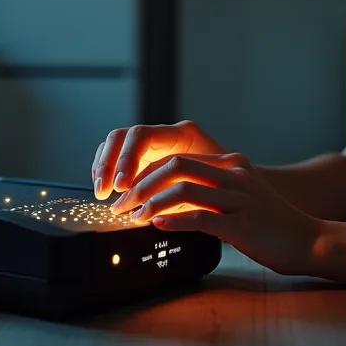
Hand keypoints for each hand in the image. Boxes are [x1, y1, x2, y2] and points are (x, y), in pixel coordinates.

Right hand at [91, 120, 225, 199]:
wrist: (242, 188)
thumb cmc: (231, 188)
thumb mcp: (211, 189)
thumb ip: (188, 194)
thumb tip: (159, 211)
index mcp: (183, 135)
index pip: (142, 136)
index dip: (127, 160)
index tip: (124, 186)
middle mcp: (164, 136)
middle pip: (123, 137)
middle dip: (108, 163)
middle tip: (106, 191)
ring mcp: (152, 146)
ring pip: (115, 144)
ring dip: (103, 167)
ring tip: (102, 192)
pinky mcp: (145, 159)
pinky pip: (116, 157)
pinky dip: (107, 171)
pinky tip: (106, 189)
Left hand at [107, 152, 323, 275]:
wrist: (310, 241)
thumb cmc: (271, 225)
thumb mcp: (239, 198)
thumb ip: (210, 193)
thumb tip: (168, 202)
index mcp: (231, 165)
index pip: (179, 158)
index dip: (147, 172)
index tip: (128, 190)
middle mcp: (235, 175)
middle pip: (175, 166)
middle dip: (141, 184)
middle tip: (122, 203)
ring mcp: (239, 197)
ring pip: (182, 189)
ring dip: (150, 202)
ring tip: (133, 217)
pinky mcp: (242, 223)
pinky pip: (199, 217)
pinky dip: (173, 220)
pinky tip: (157, 226)